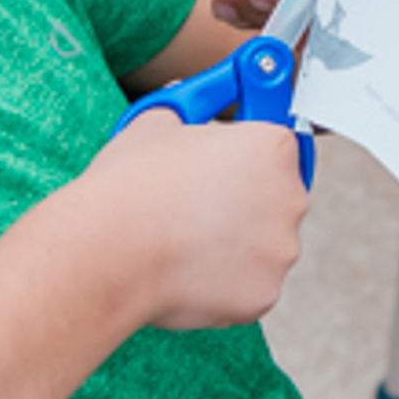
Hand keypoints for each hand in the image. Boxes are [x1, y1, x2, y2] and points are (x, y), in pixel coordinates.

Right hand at [71, 111, 308, 329]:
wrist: (107, 250)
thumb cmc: (130, 186)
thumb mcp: (156, 123)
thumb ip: (186, 109)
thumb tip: (183, 104)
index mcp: (273, 147)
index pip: (275, 148)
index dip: (242, 156)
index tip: (222, 166)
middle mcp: (291, 197)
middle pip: (274, 199)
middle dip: (241, 203)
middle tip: (192, 207)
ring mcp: (280, 250)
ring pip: (263, 246)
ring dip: (234, 246)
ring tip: (181, 242)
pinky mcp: (264, 294)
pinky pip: (249, 285)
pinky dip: (224, 284)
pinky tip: (186, 272)